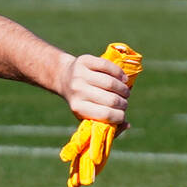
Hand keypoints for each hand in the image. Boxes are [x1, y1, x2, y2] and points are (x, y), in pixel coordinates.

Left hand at [58, 44, 141, 186]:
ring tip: (124, 91)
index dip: (120, 117)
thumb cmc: (79, 101)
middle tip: (125, 102)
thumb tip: (126, 125)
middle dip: (124, 102)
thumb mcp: (87, 116)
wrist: (60, 75)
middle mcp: (79, 92)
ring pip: (114, 82)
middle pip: (113, 99)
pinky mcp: (85, 61)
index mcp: (79, 109)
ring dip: (124, 88)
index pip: (108, 116)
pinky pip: (110, 67)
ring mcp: (81, 76)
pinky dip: (119, 73)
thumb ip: (106, 123)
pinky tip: (121, 78)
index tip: (123, 117)